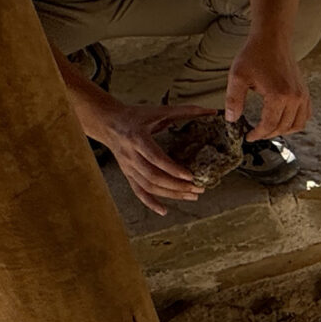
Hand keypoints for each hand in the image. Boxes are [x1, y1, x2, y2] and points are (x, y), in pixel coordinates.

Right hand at [82, 99, 209, 215]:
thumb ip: (186, 111)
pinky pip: (138, 192)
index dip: (172, 169)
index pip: (155, 158)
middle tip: (198, 188)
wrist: (108, 122)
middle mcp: (130, 155)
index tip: (190, 176)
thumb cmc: (135, 115)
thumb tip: (213, 111)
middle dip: (177, 186)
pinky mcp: (127, 174)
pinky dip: (151, 203)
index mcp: (137, 138)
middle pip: (153, 176)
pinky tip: (164, 211)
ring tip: (192, 196)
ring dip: (171, 194)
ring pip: (148, 186)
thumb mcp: (159, 110)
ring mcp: (128, 167)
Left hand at [227, 39, 309, 140]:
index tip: (249, 137)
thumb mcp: (237, 76)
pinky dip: (296, 122)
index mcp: (278, 95)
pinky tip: (284, 121)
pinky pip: (305, 115)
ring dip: (283, 131)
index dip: (258, 134)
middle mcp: (294, 97)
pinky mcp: (305, 91)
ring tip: (269, 130)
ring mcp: (302, 95)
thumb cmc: (255, 54)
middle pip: (283, 127)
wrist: (272, 39)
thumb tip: (232, 119)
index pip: (269, 125)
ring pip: (297, 124)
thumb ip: (233, 100)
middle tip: (255, 134)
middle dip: (268, 134)